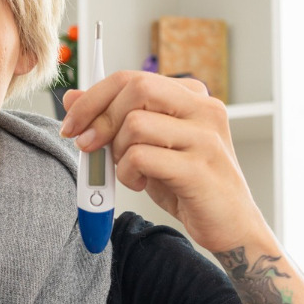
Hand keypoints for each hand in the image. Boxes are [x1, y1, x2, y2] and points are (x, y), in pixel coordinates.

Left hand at [59, 71, 266, 252]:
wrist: (231, 225)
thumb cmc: (188, 184)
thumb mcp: (147, 145)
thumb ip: (114, 119)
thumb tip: (73, 97)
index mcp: (192, 96)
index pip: (131, 78)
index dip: (93, 98)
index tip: (72, 124)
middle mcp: (204, 109)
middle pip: (135, 88)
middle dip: (99, 118)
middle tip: (89, 146)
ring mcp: (205, 137)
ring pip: (135, 123)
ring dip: (117, 151)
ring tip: (130, 170)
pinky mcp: (199, 168)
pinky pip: (141, 157)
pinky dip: (128, 173)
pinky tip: (141, 183)